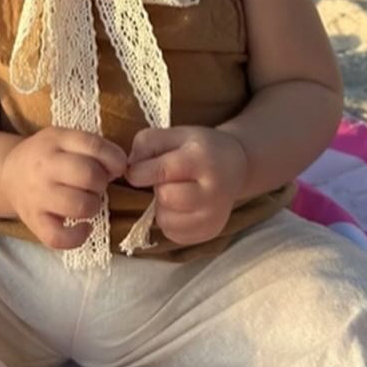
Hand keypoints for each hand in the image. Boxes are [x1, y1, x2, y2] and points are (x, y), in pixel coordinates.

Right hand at [1, 128, 126, 249]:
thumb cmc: (46, 156)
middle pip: (89, 175)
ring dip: (94, 206)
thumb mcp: (65, 139)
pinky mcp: (33, 221)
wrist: (7, 174)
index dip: (114, 158)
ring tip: (88, 202)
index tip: (116, 167)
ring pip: (80, 206)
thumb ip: (93, 147)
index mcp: (56, 140)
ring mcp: (38, 195)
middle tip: (95, 185)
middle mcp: (44, 166)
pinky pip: (58, 237)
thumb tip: (120, 167)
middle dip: (102, 183)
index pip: (93, 146)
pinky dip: (77, 237)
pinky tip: (84, 227)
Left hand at [125, 127, 248, 246]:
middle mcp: (214, 190)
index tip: (137, 169)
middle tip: (167, 178)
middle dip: (158, 187)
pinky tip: (182, 205)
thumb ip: (148, 143)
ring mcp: (214, 215)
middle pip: (165, 198)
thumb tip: (129, 167)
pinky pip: (173, 233)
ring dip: (162, 206)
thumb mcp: (176, 133)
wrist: (236, 166)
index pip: (161, 171)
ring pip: (166, 220)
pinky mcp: (210, 232)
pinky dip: (170, 220)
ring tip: (177, 191)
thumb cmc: (201, 147)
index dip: (139, 171)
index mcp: (203, 159)